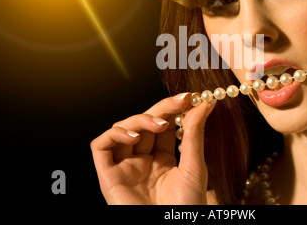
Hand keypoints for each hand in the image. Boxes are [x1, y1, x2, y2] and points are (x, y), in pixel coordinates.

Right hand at [90, 93, 216, 203]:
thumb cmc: (186, 208)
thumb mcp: (194, 166)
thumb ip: (194, 133)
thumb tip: (205, 103)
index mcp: (161, 160)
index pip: (162, 126)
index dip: (172, 110)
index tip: (188, 97)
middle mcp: (141, 162)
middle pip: (143, 124)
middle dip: (160, 110)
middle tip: (178, 102)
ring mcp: (124, 168)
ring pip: (122, 130)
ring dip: (139, 120)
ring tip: (160, 124)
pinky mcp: (108, 176)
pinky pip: (101, 146)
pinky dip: (114, 134)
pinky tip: (134, 137)